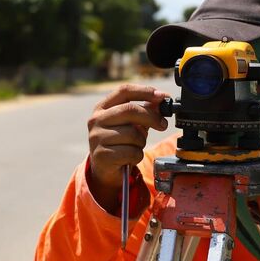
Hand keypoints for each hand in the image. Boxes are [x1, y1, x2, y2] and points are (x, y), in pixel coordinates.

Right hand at [86, 84, 168, 212]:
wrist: (105, 169)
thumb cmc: (119, 143)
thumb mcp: (130, 124)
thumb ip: (143, 111)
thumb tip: (161, 99)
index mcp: (102, 108)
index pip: (124, 91)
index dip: (145, 91)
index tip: (162, 96)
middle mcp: (96, 120)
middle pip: (130, 110)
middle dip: (151, 117)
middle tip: (162, 124)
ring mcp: (97, 138)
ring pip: (133, 133)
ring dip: (142, 141)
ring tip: (135, 146)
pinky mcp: (101, 155)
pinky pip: (131, 152)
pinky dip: (137, 155)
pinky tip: (130, 157)